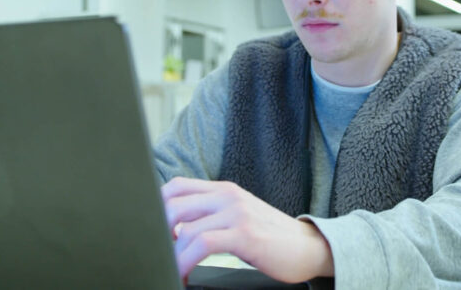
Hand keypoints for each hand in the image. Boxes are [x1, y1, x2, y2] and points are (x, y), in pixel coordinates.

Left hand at [161, 177, 334, 282]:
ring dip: (171, 255)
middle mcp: (229, 196)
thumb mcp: (240, 216)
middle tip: (155, 254)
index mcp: (225, 190)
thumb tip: (177, 229)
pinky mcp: (244, 234)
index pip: (177, 186)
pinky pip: (202, 244)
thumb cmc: (271, 237)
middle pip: (174, 204)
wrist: (309, 247)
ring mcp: (237, 213)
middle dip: (157, 232)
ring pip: (185, 228)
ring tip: (170, 270)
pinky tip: (184, 274)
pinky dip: (185, 261)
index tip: (150, 230)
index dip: (157, 206)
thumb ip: (212, 215)